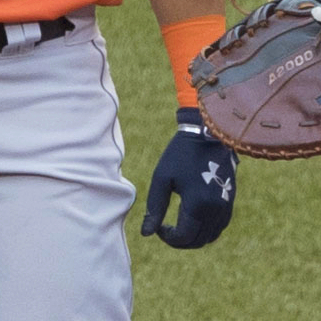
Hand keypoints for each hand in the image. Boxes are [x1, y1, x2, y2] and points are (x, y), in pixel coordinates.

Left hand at [141, 107, 237, 248]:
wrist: (208, 134)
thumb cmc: (180, 154)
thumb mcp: (162, 178)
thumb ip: (155, 207)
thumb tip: (146, 233)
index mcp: (197, 204)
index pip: (184, 237)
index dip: (168, 238)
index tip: (158, 228)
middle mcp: (215, 210)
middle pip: (198, 241)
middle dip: (180, 241)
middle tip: (165, 229)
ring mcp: (225, 207)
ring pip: (210, 237)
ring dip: (194, 237)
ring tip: (178, 224)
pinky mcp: (229, 202)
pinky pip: (218, 227)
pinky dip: (205, 230)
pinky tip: (192, 218)